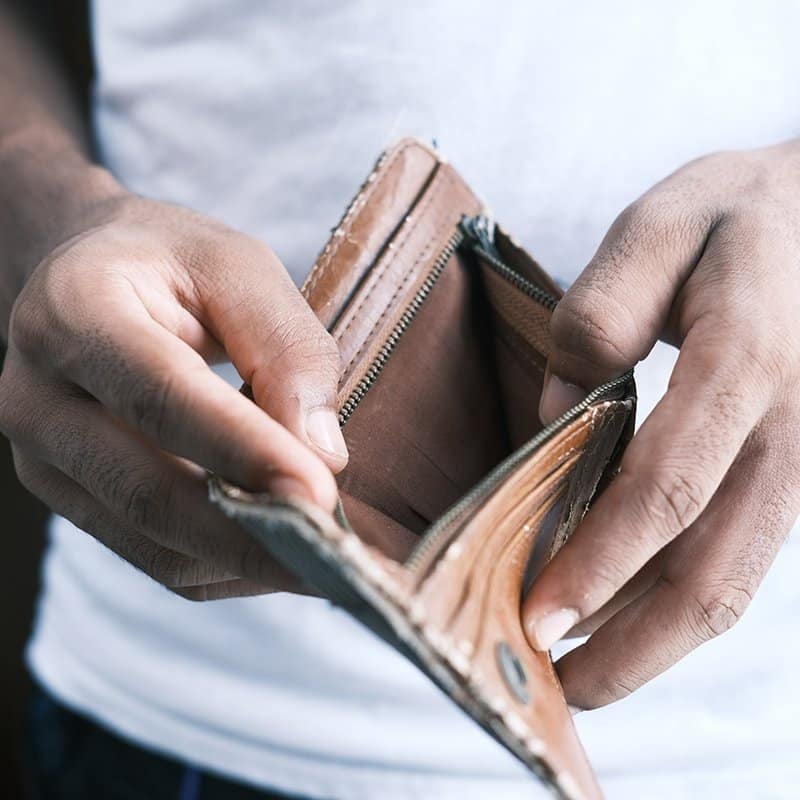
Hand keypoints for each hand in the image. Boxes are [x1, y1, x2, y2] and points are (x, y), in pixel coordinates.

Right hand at [0, 188, 347, 599]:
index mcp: (76, 311)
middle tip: (336, 557)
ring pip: (152, 543)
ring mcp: (43, 458)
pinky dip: (225, 566)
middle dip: (251, 536)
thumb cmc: (170, 264)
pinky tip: (277, 547)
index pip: (162, 397)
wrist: (87, 279)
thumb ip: (285, 348)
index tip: (319, 495)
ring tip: (322, 556)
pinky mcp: (70, 497)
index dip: (244, 452)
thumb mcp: (239, 267)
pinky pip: (154, 558)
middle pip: (148, 492)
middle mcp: (38, 395)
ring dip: (246, 561)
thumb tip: (322, 454)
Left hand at [523, 141, 799, 708]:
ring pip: (736, 578)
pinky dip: (682, 600)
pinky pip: (743, 553)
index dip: (602, 562)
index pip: (668, 488)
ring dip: (659, 640)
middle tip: (560, 686)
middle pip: (713, 568)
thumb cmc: (741, 215)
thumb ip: (600, 314)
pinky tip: (632, 613)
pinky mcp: (797, 470)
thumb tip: (557, 411)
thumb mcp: (660, 226)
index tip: (539, 617)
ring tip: (590, 674)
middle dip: (633, 643)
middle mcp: (791, 430)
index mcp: (748, 362)